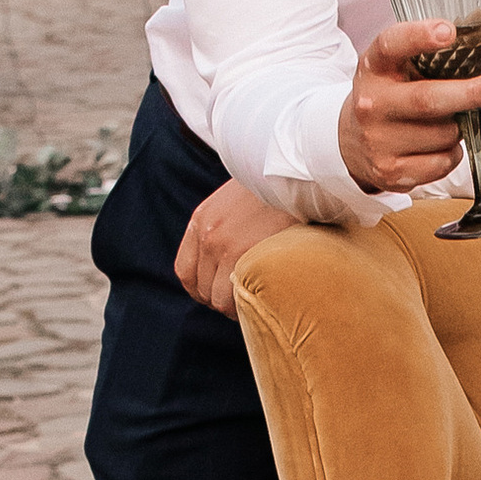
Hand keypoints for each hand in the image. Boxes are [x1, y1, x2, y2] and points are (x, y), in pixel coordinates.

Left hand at [175, 183, 300, 313]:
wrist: (294, 172)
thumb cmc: (273, 189)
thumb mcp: (234, 202)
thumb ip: (223, 226)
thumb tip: (226, 258)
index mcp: (201, 221)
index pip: (186, 272)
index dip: (200, 290)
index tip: (217, 295)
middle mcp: (207, 235)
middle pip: (202, 289)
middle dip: (220, 301)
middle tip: (242, 302)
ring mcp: (224, 246)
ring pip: (218, 298)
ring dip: (235, 307)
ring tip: (255, 303)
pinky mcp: (246, 253)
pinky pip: (239, 295)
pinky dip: (248, 304)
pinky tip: (263, 299)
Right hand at [337, 16, 480, 195]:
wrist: (352, 142)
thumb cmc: (390, 98)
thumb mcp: (395, 69)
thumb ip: (426, 59)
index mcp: (374, 68)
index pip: (390, 45)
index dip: (419, 36)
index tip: (449, 31)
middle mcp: (371, 104)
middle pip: (427, 99)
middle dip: (469, 93)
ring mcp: (378, 140)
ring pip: (444, 134)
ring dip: (458, 128)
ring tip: (446, 122)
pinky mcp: (390, 171)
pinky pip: (443, 162)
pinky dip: (451, 153)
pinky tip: (436, 146)